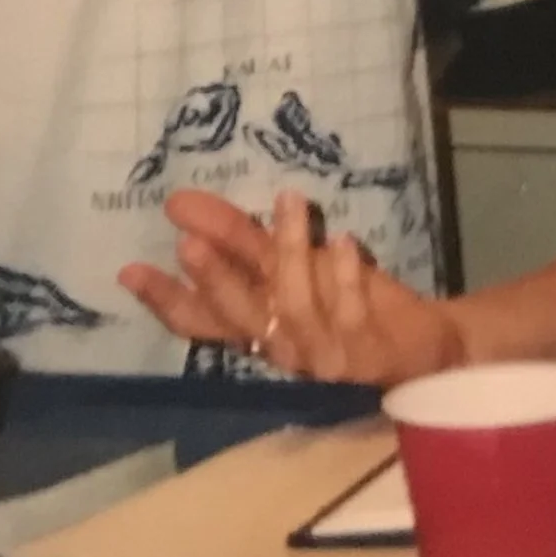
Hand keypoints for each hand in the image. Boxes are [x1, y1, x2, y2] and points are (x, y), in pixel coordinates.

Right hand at [120, 190, 464, 386]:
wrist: (425, 345)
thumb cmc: (349, 302)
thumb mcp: (291, 263)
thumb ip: (239, 238)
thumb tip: (179, 203)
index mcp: (262, 332)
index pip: (202, 322)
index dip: (166, 299)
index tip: (130, 268)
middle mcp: (286, 350)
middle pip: (243, 318)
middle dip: (216, 280)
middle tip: (188, 241)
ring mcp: (327, 356)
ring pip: (298, 306)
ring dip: (291, 252)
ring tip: (289, 200)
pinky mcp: (368, 351)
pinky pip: (352, 312)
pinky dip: (346, 274)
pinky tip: (341, 239)